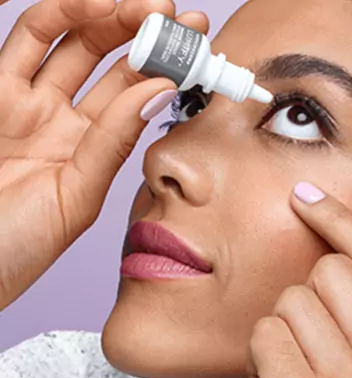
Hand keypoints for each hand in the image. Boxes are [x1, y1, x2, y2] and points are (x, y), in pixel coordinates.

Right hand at [0, 0, 208, 309]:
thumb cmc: (18, 246)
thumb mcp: (78, 195)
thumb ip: (113, 142)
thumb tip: (158, 90)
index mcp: (93, 145)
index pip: (136, 90)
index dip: (168, 64)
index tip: (199, 44)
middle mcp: (63, 118)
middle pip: (107, 57)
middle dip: (143, 30)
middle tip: (174, 14)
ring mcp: (27, 103)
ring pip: (70, 40)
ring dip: (106, 16)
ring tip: (143, 6)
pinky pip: (24, 41)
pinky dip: (57, 15)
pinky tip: (94, 5)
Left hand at [247, 182, 351, 377]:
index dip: (339, 219)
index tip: (305, 195)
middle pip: (332, 269)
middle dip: (311, 292)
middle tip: (311, 331)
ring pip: (293, 299)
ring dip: (284, 325)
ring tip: (297, 359)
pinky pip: (265, 332)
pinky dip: (262, 352)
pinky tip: (278, 373)